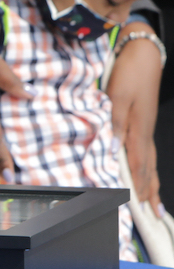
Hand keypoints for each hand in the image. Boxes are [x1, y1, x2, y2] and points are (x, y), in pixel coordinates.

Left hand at [108, 33, 162, 211]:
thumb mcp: (117, 95)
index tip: (139, 205)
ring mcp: (146, 127)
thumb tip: (115, 147)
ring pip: (150, 161)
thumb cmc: (129, 73)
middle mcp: (144, 131)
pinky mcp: (142, 121)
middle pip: (148, 168)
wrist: (142, 53)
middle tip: (153, 215)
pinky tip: (146, 171)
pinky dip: (148, 166)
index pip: (138, 163)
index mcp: (137, 128)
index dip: (138, 185)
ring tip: (154, 202)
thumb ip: (115, 121)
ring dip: (152, 183)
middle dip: (150, 192)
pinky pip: (147, 150)